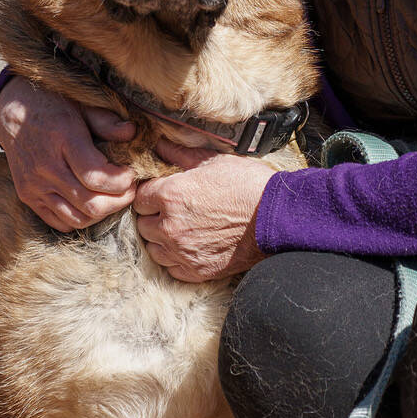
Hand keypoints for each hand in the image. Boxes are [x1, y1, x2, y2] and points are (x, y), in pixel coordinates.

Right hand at [0, 76, 136, 230]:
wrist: (13, 113)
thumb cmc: (54, 106)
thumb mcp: (83, 105)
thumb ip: (107, 121)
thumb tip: (131, 133)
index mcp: (63, 140)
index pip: (96, 176)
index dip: (121, 181)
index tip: (132, 174)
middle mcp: (46, 168)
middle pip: (90, 203)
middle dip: (119, 200)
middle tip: (130, 188)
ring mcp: (34, 186)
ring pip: (77, 218)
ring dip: (103, 213)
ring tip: (114, 196)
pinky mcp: (28, 197)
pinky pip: (60, 223)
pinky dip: (81, 219)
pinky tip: (92, 203)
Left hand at [135, 138, 274, 282]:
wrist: (276, 216)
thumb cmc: (248, 185)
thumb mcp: (214, 162)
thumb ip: (181, 156)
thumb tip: (161, 146)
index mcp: (171, 195)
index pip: (140, 197)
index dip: (152, 193)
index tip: (163, 193)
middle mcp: (170, 226)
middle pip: (143, 224)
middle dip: (155, 215)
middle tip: (175, 210)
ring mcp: (182, 252)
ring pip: (154, 248)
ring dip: (163, 238)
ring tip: (183, 228)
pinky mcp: (196, 271)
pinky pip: (171, 267)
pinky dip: (177, 258)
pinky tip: (192, 245)